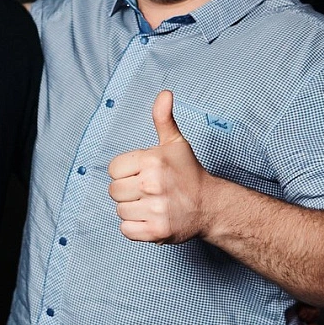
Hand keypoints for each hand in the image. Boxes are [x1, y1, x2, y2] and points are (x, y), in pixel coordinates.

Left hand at [107, 90, 209, 243]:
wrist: (210, 206)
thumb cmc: (188, 173)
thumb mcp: (176, 143)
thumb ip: (163, 118)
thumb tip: (165, 93)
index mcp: (152, 160)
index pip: (113, 169)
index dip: (125, 172)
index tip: (142, 173)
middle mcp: (152, 184)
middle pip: (114, 191)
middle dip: (128, 191)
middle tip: (148, 191)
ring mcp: (155, 209)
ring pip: (120, 211)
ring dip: (132, 209)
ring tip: (151, 204)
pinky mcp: (156, 231)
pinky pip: (126, 230)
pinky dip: (135, 228)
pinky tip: (150, 218)